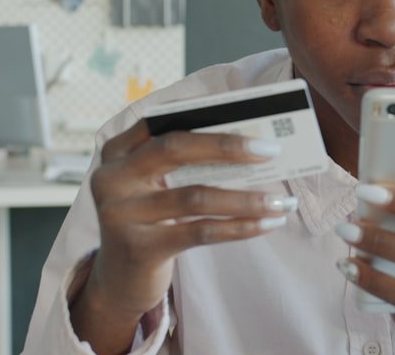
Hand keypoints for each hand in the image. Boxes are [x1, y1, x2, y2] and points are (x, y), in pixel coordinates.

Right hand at [70, 120, 296, 352]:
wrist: (121, 279)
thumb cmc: (153, 219)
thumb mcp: (156, 185)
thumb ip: (185, 162)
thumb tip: (249, 145)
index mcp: (117, 152)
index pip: (161, 122)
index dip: (204, 116)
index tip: (246, 115)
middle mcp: (111, 178)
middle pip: (174, 149)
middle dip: (228, 147)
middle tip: (271, 151)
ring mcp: (121, 214)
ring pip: (195, 197)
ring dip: (246, 198)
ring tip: (282, 201)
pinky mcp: (140, 248)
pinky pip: (201, 231)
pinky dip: (240, 226)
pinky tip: (268, 223)